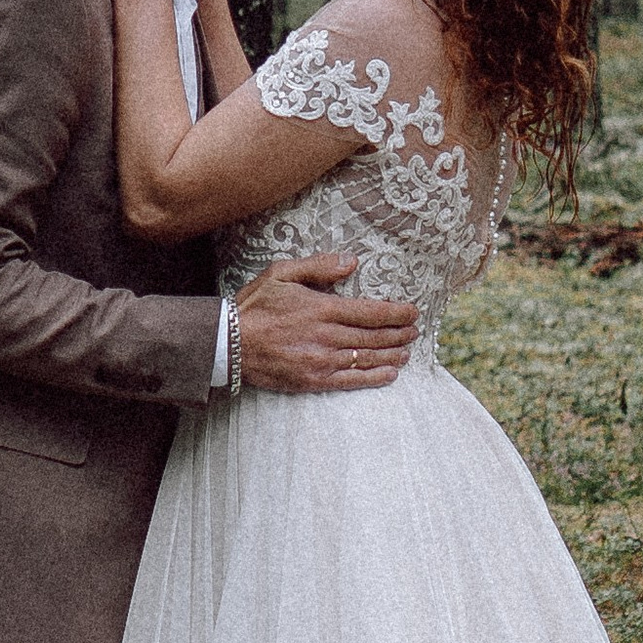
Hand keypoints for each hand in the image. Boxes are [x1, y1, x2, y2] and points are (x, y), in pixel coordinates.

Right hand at [233, 253, 416, 392]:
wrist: (227, 343)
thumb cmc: (254, 305)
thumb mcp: (282, 273)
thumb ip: (319, 266)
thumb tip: (352, 262)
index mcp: (321, 308)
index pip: (370, 312)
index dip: (396, 313)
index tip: (412, 312)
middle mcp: (325, 336)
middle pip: (374, 336)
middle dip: (399, 334)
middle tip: (415, 331)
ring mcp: (320, 361)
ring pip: (367, 358)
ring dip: (392, 355)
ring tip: (407, 351)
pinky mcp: (312, 380)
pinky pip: (350, 381)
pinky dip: (373, 377)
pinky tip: (389, 374)